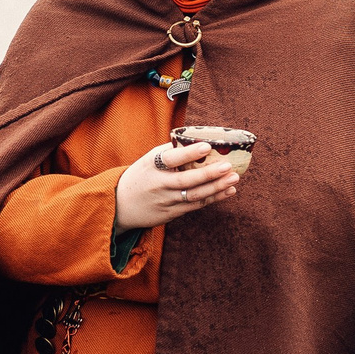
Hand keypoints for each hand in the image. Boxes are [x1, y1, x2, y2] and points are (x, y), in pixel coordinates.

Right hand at [115, 140, 239, 229]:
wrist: (120, 205)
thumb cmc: (141, 177)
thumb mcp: (148, 161)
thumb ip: (169, 152)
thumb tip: (195, 139)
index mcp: (151, 166)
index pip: (170, 159)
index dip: (189, 153)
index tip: (207, 146)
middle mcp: (158, 184)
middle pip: (186, 180)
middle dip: (209, 174)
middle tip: (228, 166)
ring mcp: (165, 201)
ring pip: (194, 195)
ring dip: (216, 188)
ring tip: (234, 178)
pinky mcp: (172, 213)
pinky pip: (195, 206)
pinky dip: (213, 198)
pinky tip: (228, 191)